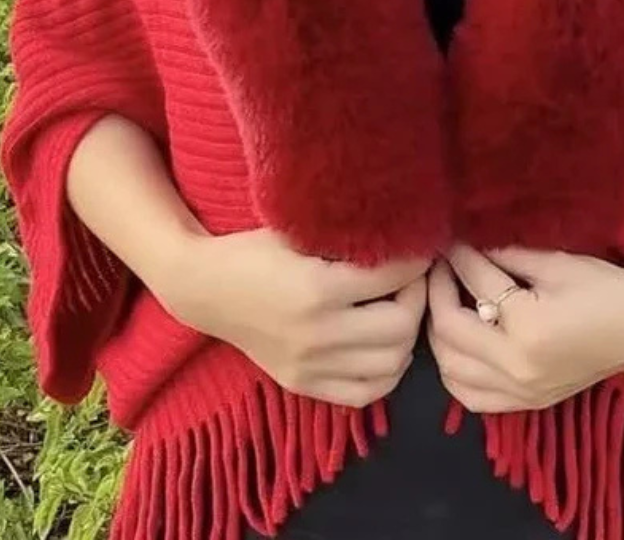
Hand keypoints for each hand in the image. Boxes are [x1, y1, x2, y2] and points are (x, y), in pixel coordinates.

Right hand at [155, 228, 429, 408]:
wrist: (203, 289)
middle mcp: (317, 334)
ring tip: (401, 308)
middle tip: (414, 278)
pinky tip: (385, 344)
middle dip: (417, 297)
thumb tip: (402, 232)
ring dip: (406, 334)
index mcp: (317, 289)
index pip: (392, 277)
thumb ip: (348, 236)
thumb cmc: (253, 250)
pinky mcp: (303, 385)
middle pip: (400, 326)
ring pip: (392, 363)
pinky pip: (366, 393)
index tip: (420, 247)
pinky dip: (387, 370)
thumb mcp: (299, 231)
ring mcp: (310, 366)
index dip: (415, 260)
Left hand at [427, 245, 623, 413]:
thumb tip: (465, 243)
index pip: (476, 283)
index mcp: (527, 328)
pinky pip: (470, 397)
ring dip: (439, 334)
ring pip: (451, 370)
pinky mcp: (527, 403)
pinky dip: (454, 372)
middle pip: (449, 331)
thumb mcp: (555, 262)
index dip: (459, 255)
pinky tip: (458, 345)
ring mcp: (521, 392)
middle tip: (440, 267)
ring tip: (446, 302)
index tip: (448, 238)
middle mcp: (517, 367)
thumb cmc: (606, 288)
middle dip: (437, 292)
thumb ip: (505, 254)